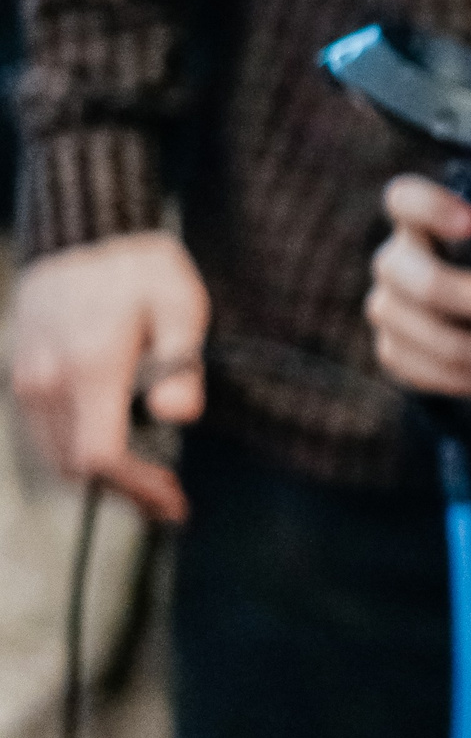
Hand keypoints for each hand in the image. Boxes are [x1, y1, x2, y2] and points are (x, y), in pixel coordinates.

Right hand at [9, 230, 207, 521]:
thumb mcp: (181, 306)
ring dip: (100, 477)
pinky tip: (116, 446)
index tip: (174, 503)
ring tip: (149, 480)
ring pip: (56, 455)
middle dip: (124, 492)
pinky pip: (45, 433)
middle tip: (169, 498)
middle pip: (77, 466)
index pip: (101, 455)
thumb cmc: (142, 271)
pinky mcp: (21, 376)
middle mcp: (48, 380)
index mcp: (90, 366)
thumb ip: (182, 363)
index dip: (138, 489)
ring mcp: (27, 379)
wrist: (84, 234)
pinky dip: (78, 451)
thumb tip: (179, 415)